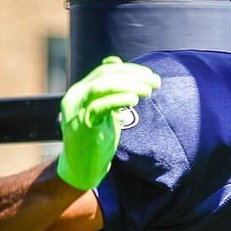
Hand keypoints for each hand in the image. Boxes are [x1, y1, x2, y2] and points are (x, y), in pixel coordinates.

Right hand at [57, 56, 157, 190]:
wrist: (81, 170)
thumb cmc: (95, 139)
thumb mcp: (103, 110)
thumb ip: (108, 89)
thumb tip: (115, 60)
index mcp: (79, 92)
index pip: (105, 70)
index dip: (129, 69)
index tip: (149, 75)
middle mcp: (74, 98)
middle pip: (105, 76)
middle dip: (133, 76)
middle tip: (155, 81)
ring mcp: (76, 112)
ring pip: (102, 86)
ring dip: (128, 85)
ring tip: (149, 90)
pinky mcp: (83, 126)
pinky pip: (100, 106)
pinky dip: (119, 99)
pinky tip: (134, 100)